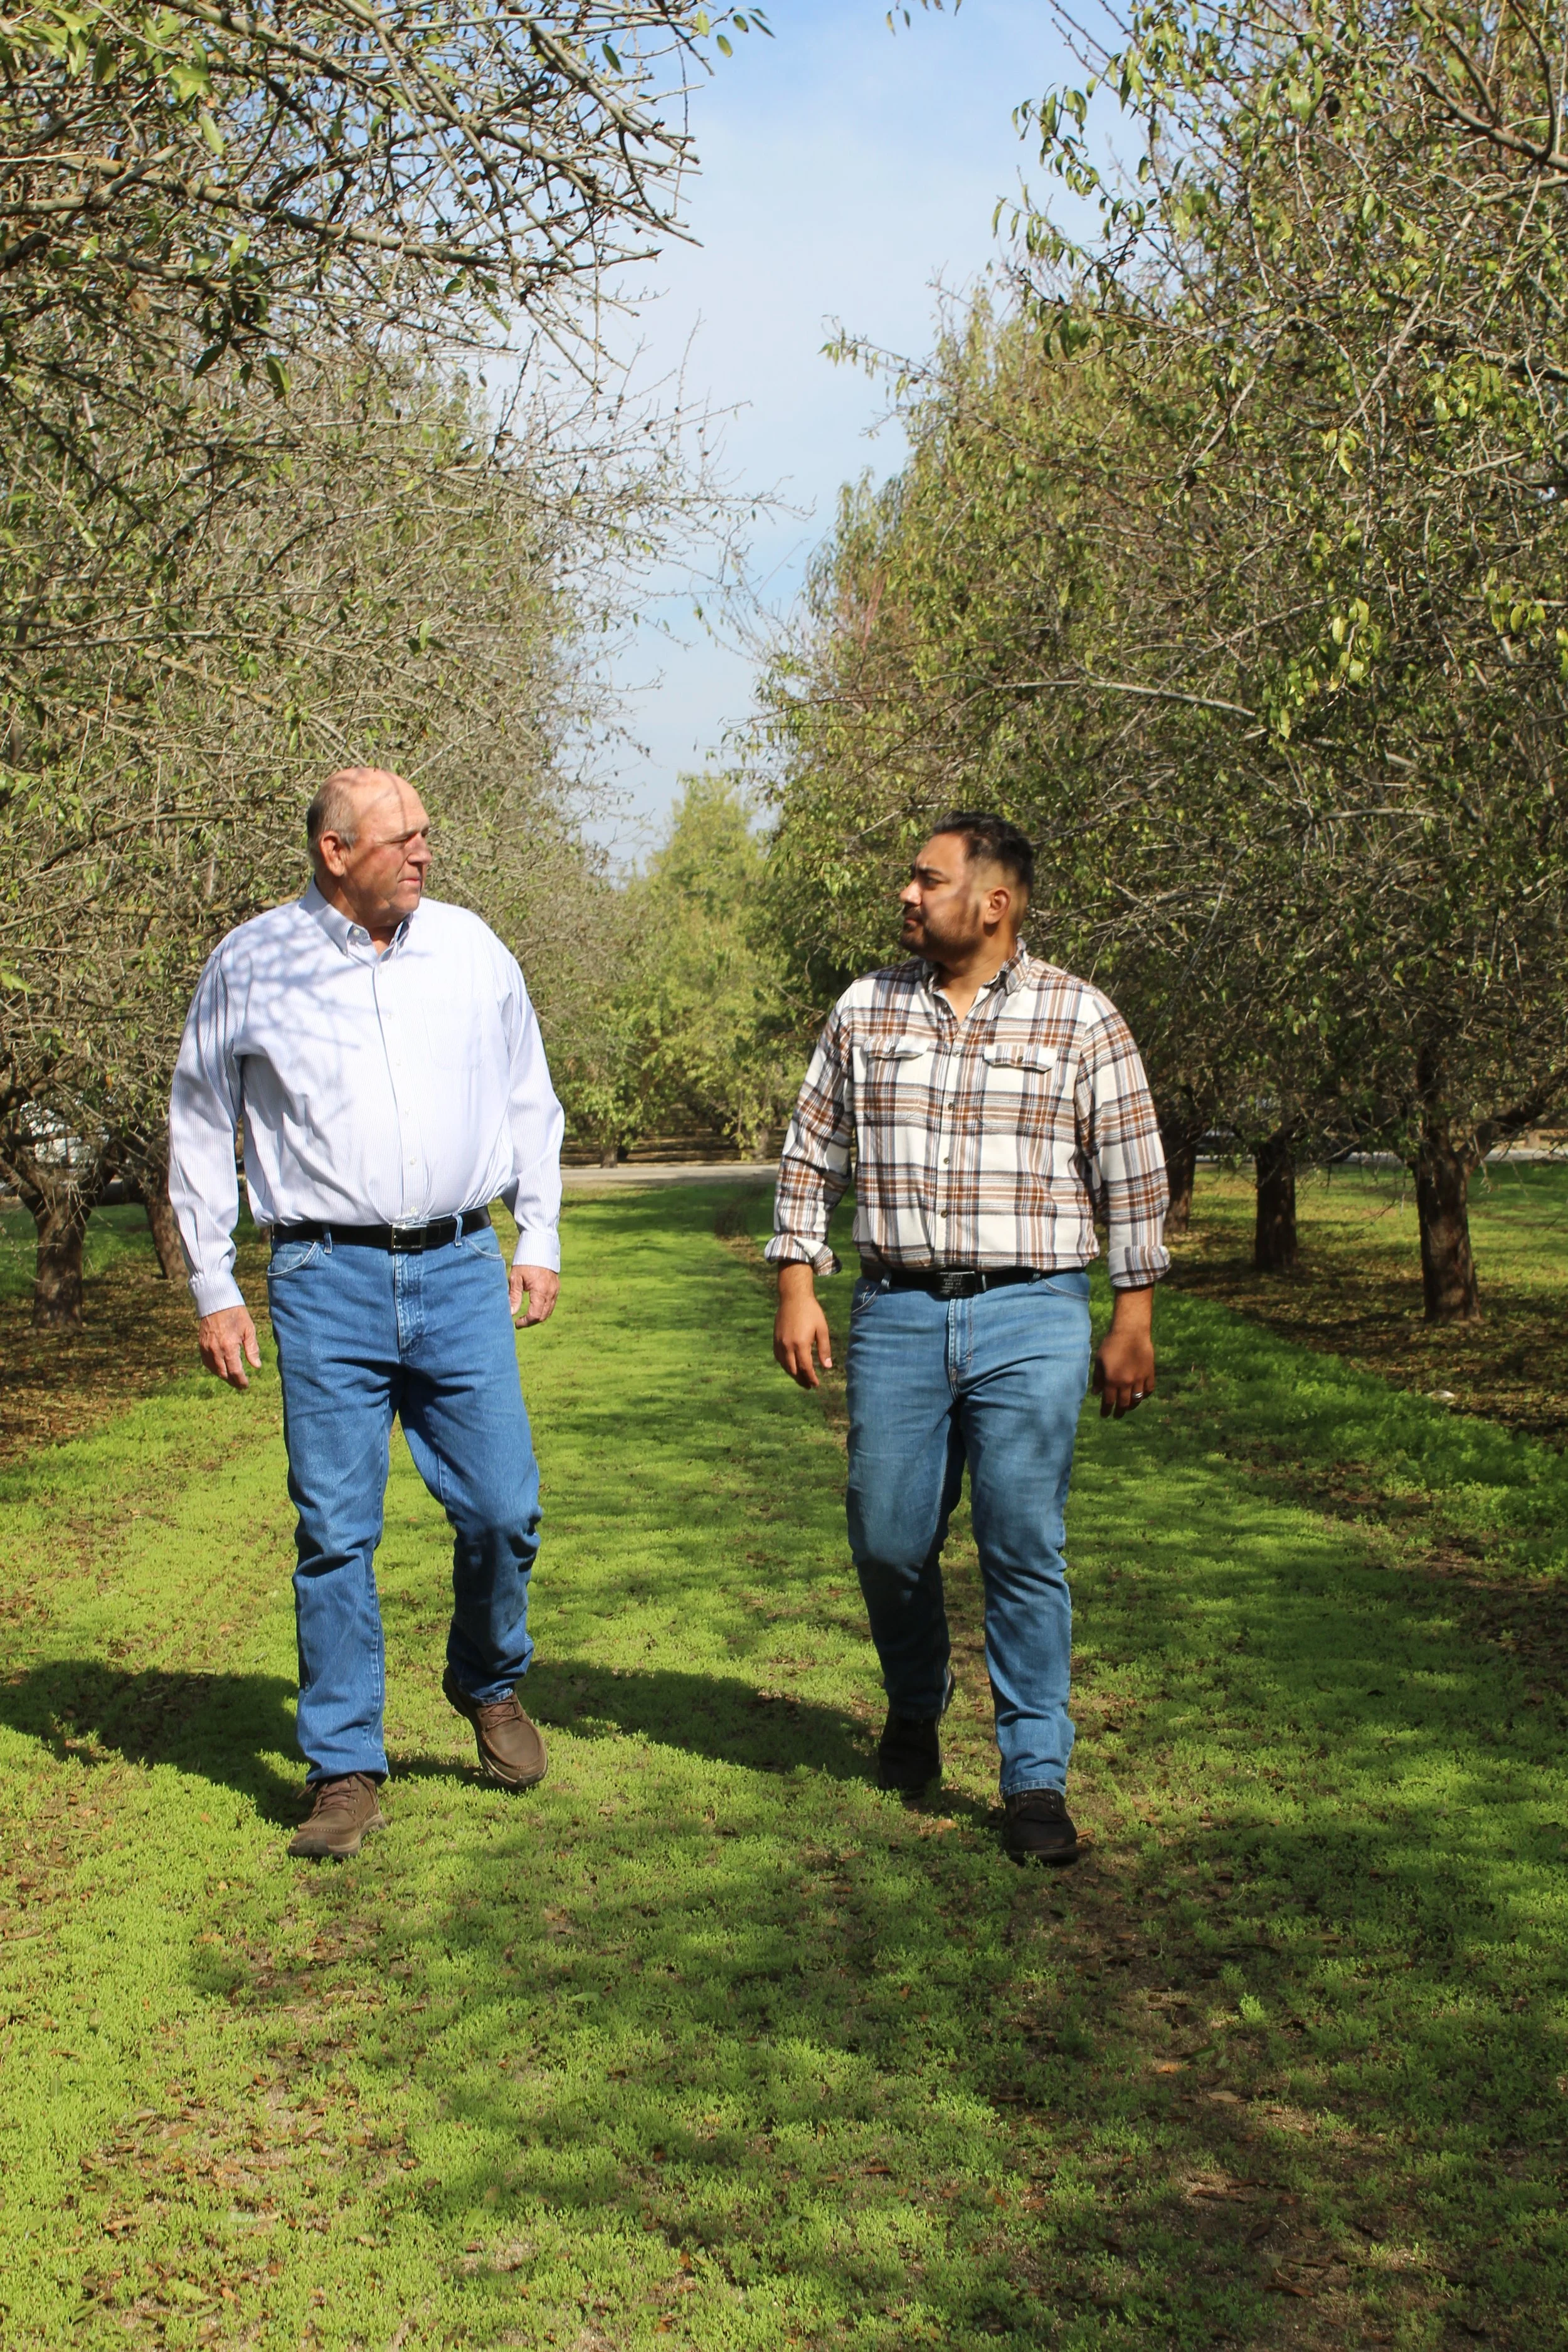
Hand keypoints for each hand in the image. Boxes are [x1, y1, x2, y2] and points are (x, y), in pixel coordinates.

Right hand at [198, 1305, 260, 1390]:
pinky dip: (215, 1369)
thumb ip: (252, 1349)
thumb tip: (256, 1366)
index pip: (235, 1371)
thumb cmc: (236, 1314)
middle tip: (241, 1385)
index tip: (246, 1385)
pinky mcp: (201, 1346)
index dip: (241, 1381)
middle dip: (233, 1381)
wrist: (216, 1301)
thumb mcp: (249, 1329)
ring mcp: (207, 1348)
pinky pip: (207, 1363)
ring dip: (224, 1376)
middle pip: (224, 1374)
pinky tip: (222, 1369)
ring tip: (233, 1378)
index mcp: (229, 1346)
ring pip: (215, 1370)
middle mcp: (216, 1350)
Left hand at [510, 1263, 559, 1326]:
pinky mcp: (556, 1287)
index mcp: (540, 1291)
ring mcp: (555, 1290)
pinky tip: (533, 1306)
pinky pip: (551, 1303)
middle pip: (543, 1316)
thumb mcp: (516, 1278)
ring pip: (549, 1311)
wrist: (539, 1245)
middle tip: (520, 1322)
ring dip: (538, 1316)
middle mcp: (550, 1292)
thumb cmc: (525, 1260)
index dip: (525, 1322)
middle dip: (531, 1321)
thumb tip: (511, 1312)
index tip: (516, 1323)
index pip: (535, 1315)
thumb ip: (514, 1296)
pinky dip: (543, 1309)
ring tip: (526, 1316)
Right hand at [774, 1262, 833, 1389]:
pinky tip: (791, 1366)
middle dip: (802, 1380)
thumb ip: (824, 1349)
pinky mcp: (775, 1339)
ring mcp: (779, 1343)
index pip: (805, 1368)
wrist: (793, 1297)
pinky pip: (779, 1357)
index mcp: (801, 1344)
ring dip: (793, 1374)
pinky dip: (785, 1365)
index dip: (811, 1378)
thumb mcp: (822, 1329)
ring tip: (801, 1378)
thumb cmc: (811, 1312)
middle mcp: (787, 1346)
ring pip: (784, 1365)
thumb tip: (827, 1367)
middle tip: (809, 1386)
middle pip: (793, 1370)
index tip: (816, 1385)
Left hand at [1091, 1283, 1155, 1419]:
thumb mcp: (1099, 1360)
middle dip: (1119, 1412)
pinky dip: (1144, 1395)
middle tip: (1117, 1415)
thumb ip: (1098, 1378)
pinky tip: (1140, 1396)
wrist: (1131, 1332)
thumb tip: (1096, 1393)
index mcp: (1112, 1380)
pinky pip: (1148, 1390)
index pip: (1109, 1402)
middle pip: (1124, 1404)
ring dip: (1132, 1406)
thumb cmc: (1111, 1344)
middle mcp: (1126, 1382)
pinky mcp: (1150, 1373)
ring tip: (1128, 1408)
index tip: (1104, 1415)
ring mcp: (1140, 1379)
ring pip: (1137, 1399)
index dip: (1106, 1410)